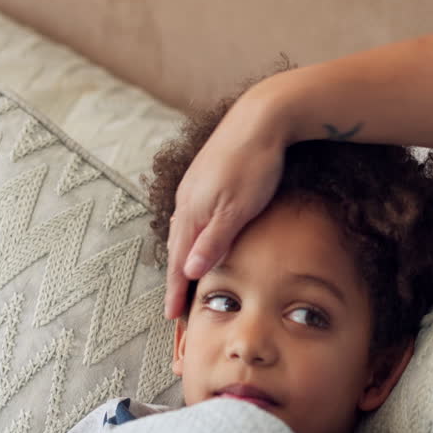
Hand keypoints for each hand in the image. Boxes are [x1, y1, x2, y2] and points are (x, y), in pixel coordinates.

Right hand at [163, 88, 288, 317]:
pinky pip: (189, 216)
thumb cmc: (253, 164)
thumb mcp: (236, 209)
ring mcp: (193, 188)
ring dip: (180, 257)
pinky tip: (195, 235)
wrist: (260, 117)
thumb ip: (213, 241)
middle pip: (175, 249)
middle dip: (174, 279)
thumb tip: (188, 272)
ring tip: (182, 277)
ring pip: (181, 232)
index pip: (178, 262)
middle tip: (176, 306)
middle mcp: (186, 202)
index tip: (172, 316)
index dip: (175, 290)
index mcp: (192, 213)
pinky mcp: (203, 177)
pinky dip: (189, 235)